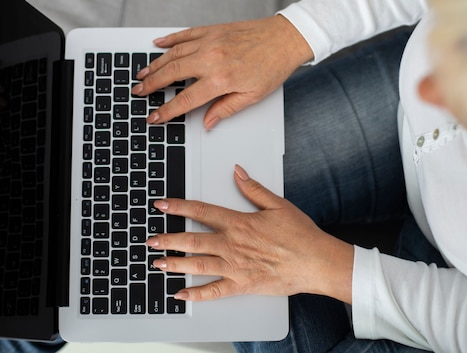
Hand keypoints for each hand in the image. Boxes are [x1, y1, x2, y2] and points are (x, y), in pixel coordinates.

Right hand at [132, 15, 312, 129]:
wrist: (285, 39)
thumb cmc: (272, 67)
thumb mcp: (252, 96)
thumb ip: (225, 109)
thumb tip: (207, 122)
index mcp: (220, 80)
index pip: (185, 99)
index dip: (167, 111)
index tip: (154, 117)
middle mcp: (211, 59)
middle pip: (171, 74)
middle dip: (151, 85)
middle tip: (138, 92)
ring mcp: (209, 42)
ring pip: (173, 54)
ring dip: (155, 64)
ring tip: (142, 73)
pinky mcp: (212, 30)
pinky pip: (184, 34)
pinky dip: (169, 40)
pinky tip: (157, 45)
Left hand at [146, 165, 353, 302]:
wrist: (315, 262)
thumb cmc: (299, 234)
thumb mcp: (277, 204)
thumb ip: (253, 189)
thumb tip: (237, 172)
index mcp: (239, 223)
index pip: (202, 212)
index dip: (179, 207)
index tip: (162, 205)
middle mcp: (232, 245)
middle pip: (192, 241)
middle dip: (168, 239)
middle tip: (150, 239)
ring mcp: (235, 267)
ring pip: (198, 265)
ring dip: (175, 264)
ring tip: (157, 263)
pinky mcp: (242, 285)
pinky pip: (215, 291)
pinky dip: (197, 294)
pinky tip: (181, 294)